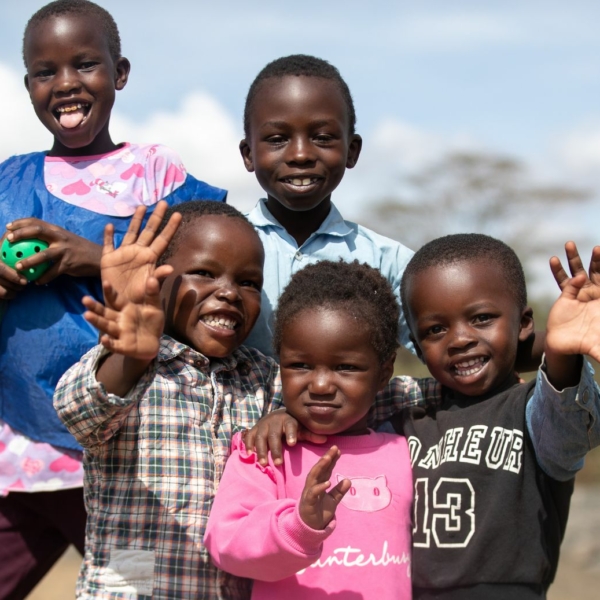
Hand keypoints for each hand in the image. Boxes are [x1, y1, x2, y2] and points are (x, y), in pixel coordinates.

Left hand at [5, 218, 101, 282]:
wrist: (98, 258)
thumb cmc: (77, 249)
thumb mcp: (64, 239)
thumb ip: (49, 238)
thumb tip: (30, 241)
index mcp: (57, 230)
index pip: (36, 221)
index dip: (21, 222)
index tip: (8, 227)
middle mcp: (61, 237)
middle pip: (38, 231)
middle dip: (21, 234)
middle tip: (8, 240)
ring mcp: (65, 250)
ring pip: (44, 255)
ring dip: (29, 261)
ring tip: (18, 267)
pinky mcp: (69, 264)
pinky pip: (53, 272)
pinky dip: (44, 278)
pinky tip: (36, 282)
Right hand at [82, 279, 162, 360]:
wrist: (155, 342)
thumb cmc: (151, 322)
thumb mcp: (154, 307)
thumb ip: (152, 294)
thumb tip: (152, 279)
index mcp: (126, 309)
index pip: (116, 299)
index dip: (110, 292)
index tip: (106, 283)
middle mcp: (120, 320)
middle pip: (105, 312)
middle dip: (95, 307)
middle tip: (84, 299)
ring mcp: (121, 333)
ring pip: (106, 326)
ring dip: (97, 321)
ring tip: (87, 315)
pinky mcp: (124, 346)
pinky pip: (115, 345)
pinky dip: (109, 343)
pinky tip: (104, 339)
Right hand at [99, 201, 180, 310]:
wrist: (122, 308)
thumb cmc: (139, 300)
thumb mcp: (149, 290)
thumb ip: (158, 279)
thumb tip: (169, 269)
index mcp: (150, 259)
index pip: (163, 239)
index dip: (170, 227)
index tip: (178, 214)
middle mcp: (138, 253)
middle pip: (149, 231)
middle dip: (156, 217)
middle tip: (164, 202)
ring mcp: (123, 254)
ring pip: (130, 233)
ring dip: (135, 220)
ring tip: (141, 207)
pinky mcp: (108, 260)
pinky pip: (108, 245)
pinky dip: (107, 236)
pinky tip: (109, 226)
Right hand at [244, 409, 326, 465]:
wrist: (277, 416)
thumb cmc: (292, 426)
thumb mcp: (302, 429)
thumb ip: (311, 435)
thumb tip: (325, 439)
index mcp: (288, 420)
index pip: (290, 425)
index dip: (291, 433)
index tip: (292, 443)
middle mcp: (274, 421)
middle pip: (273, 435)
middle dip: (275, 449)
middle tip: (278, 463)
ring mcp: (263, 425)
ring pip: (260, 437)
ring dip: (261, 450)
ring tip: (263, 463)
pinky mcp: (254, 429)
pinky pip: (249, 436)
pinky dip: (248, 444)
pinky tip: (249, 454)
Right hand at [299, 446, 349, 529]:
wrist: (311, 528)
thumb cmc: (320, 511)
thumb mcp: (333, 501)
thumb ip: (339, 491)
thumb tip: (348, 480)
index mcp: (319, 483)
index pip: (325, 469)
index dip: (331, 460)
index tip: (338, 450)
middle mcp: (313, 485)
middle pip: (319, 469)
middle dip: (326, 458)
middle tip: (334, 448)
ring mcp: (309, 492)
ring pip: (313, 477)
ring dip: (320, 467)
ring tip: (328, 458)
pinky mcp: (308, 502)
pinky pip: (313, 493)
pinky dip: (320, 487)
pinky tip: (328, 482)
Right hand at [548, 242, 599, 361]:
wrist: (567, 346)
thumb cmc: (587, 344)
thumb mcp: (599, 345)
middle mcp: (594, 294)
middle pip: (596, 272)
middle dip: (596, 260)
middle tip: (597, 248)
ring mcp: (580, 294)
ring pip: (578, 271)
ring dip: (573, 258)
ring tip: (569, 244)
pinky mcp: (565, 296)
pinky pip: (562, 281)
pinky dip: (558, 270)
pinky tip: (553, 261)